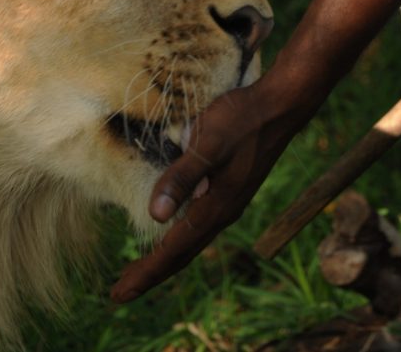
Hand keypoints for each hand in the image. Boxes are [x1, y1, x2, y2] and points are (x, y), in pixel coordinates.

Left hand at [109, 81, 300, 302]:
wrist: (282, 106)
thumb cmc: (242, 119)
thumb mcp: (208, 143)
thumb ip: (182, 177)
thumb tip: (155, 217)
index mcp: (216, 206)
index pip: (173, 250)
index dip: (145, 273)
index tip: (119, 294)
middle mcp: (223, 211)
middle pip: (182, 253)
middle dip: (151, 274)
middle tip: (120, 292)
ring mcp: (229, 201)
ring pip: (191, 241)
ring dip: (165, 258)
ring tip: (141, 270)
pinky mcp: (231, 188)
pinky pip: (200, 225)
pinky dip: (180, 238)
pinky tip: (173, 231)